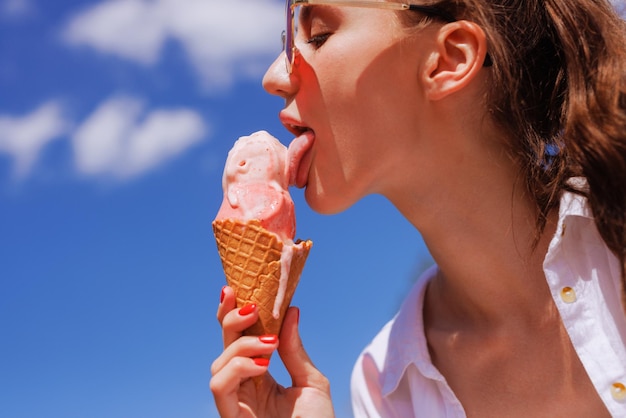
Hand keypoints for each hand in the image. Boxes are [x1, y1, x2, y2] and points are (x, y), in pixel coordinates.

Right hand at [210, 286, 334, 417]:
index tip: (235, 287)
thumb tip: (292, 311)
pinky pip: (219, 386)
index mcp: (261, 376)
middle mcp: (244, 386)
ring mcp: (236, 402)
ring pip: (217, 364)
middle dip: (229, 319)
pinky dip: (237, 368)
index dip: (234, 315)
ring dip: (240, 346)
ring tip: (269, 343)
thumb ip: (296, 350)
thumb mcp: (311, 383)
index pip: (241, 340)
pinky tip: (262, 365)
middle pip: (225, 346)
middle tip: (247, 303)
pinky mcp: (231, 416)